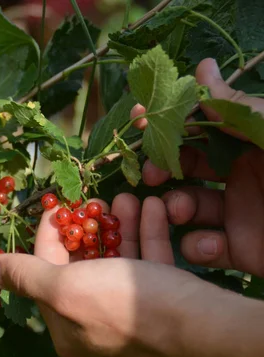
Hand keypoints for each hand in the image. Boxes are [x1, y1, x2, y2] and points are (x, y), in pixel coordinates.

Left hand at [0, 193, 263, 356]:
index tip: (55, 207)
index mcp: (66, 326)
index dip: (48, 237)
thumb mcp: (65, 289)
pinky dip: (147, 235)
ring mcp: (132, 314)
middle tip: (93, 200)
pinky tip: (151, 207)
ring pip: (119, 261)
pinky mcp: (163, 303)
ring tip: (124, 197)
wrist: (205, 333)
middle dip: (89, 228)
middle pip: (84, 267)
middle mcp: (96, 323)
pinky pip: (149, 264)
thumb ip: (26, 275)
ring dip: (119, 225)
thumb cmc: (125, 308)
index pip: (46, 274)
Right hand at [133, 58, 263, 276]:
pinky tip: (212, 245)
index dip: (169, 124)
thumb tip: (201, 68)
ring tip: (178, 211)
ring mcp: (239, 213)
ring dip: (174, 208)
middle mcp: (242, 175)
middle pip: (185, 167)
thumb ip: (241, 108)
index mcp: (253, 142)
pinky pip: (204, 247)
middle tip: (151, 174)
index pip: (201, 126)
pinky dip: (199, 247)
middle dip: (163, 168)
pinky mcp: (241, 250)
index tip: (142, 121)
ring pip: (187, 207)